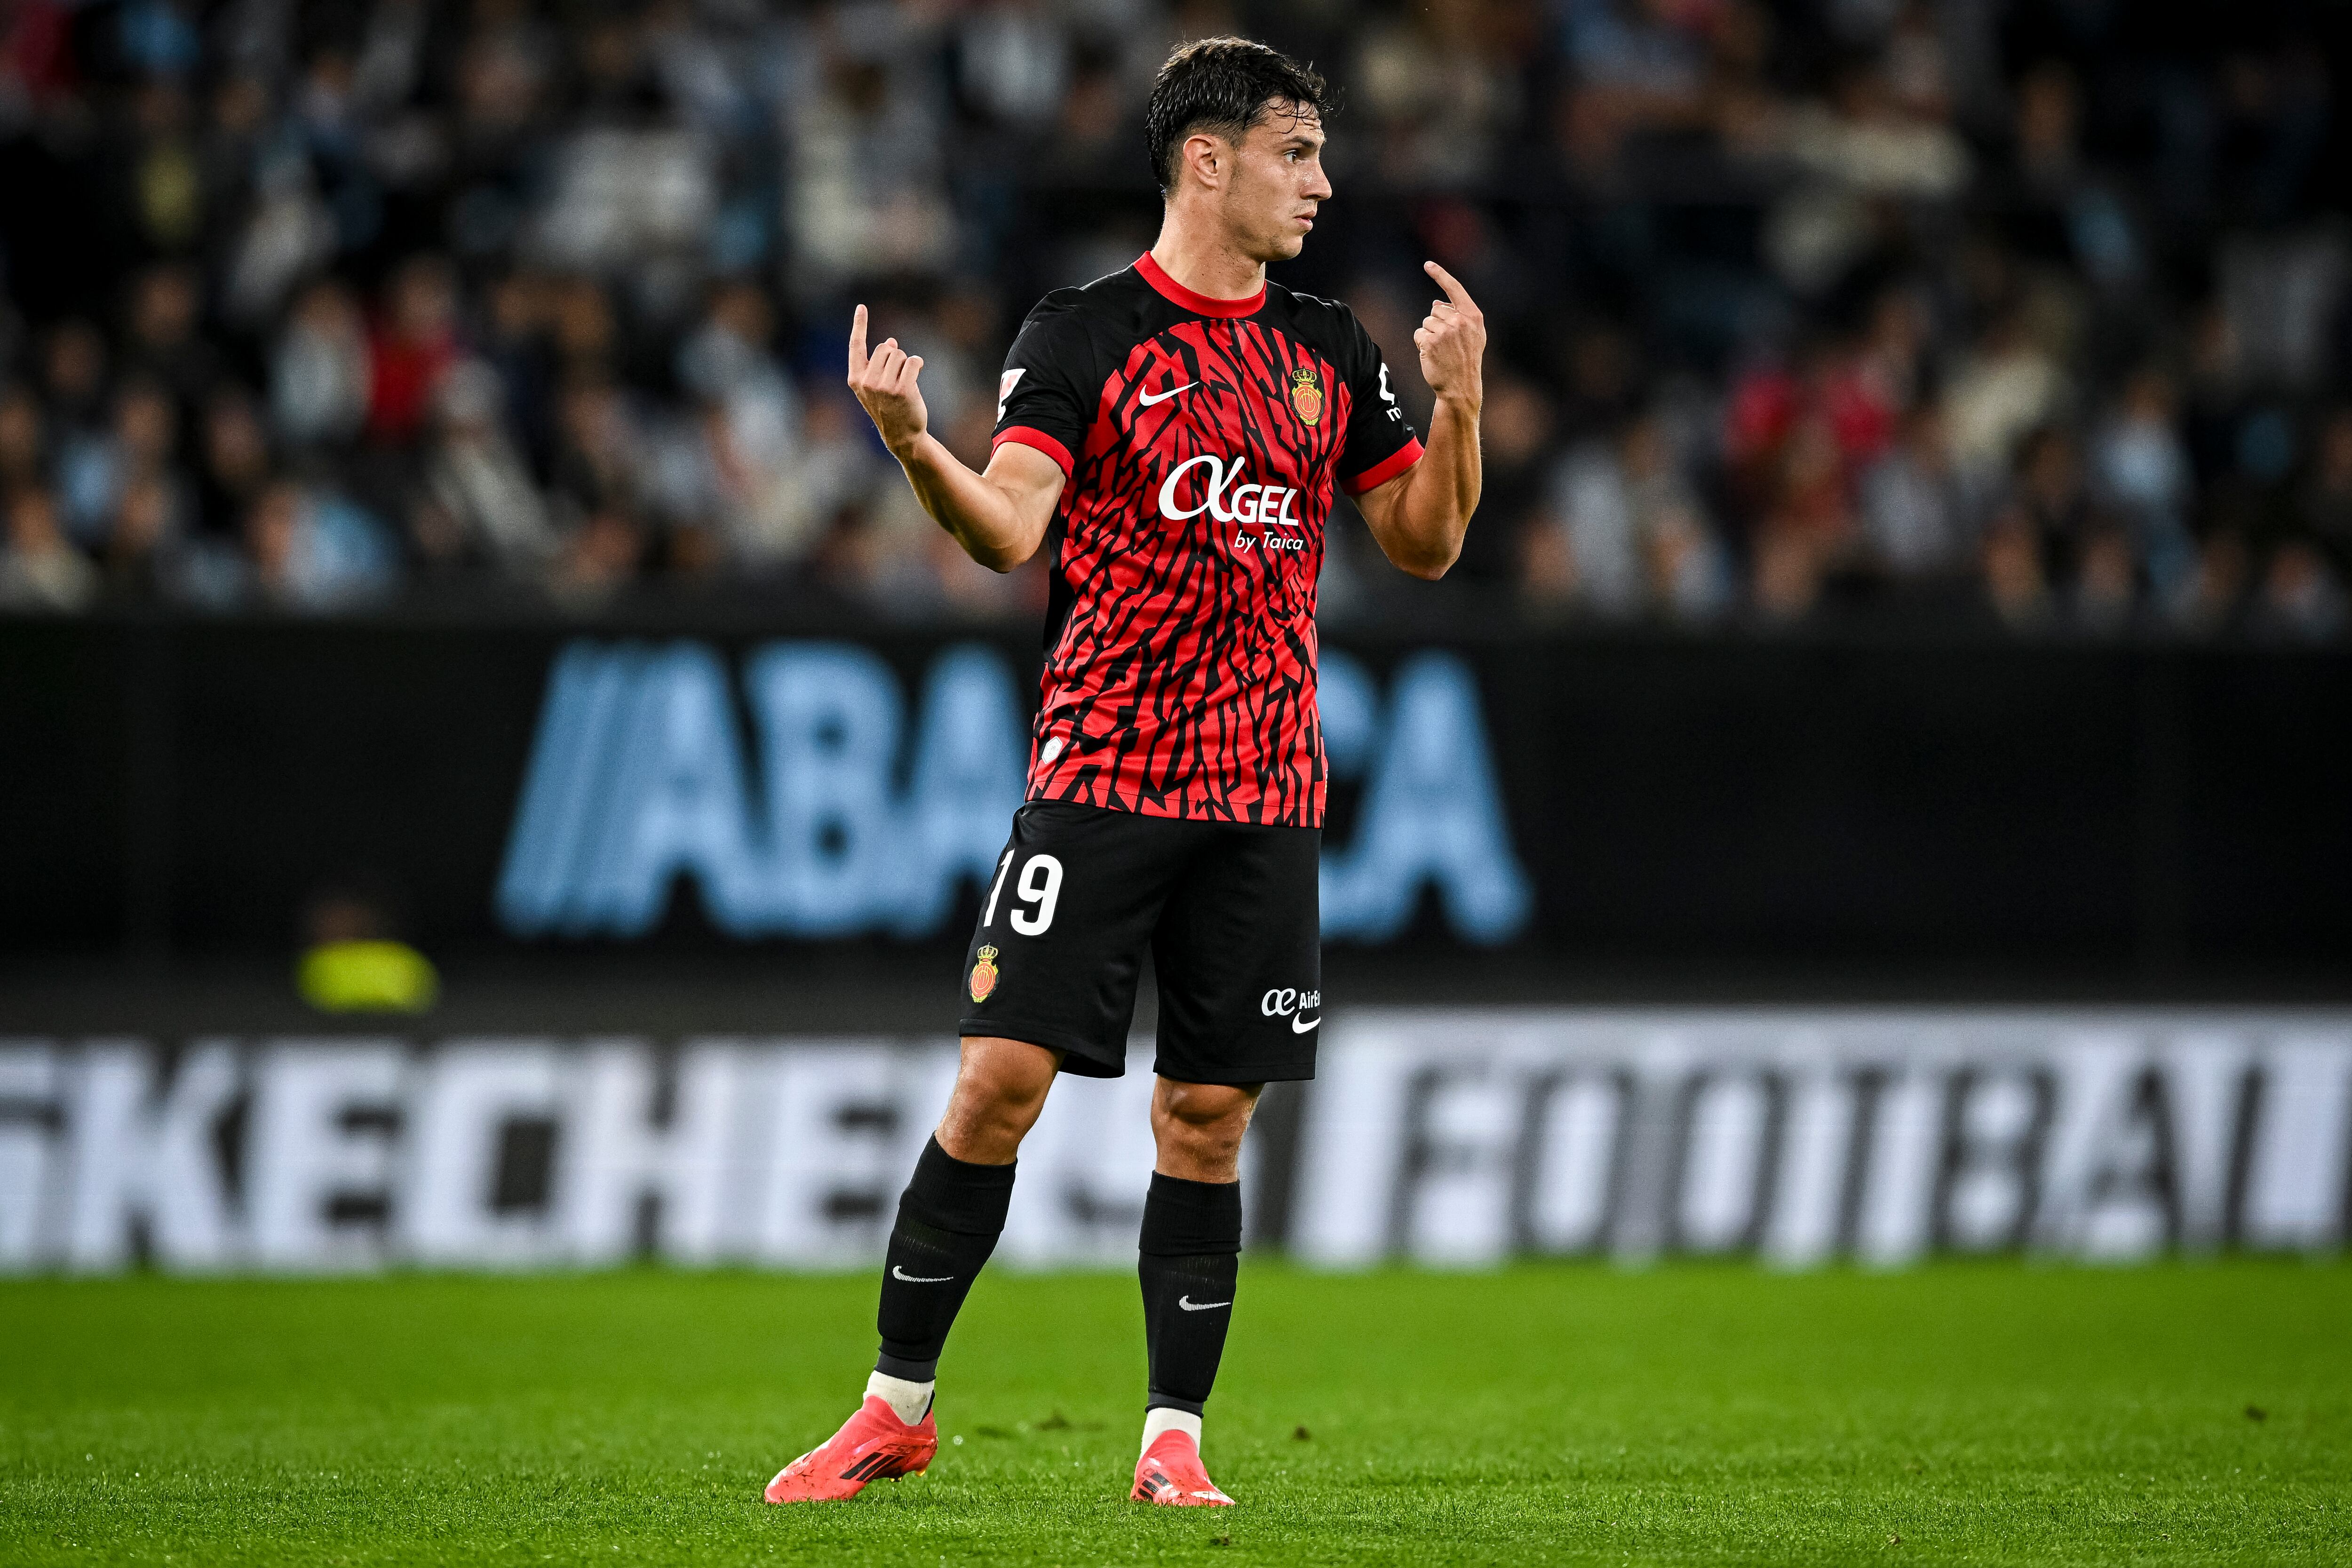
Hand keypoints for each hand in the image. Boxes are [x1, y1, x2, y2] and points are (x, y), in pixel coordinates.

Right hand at [847, 303, 927, 458]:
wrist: (902, 435)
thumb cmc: (890, 409)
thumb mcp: (878, 386)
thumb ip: (879, 364)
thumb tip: (892, 342)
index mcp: (856, 379)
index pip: (856, 346)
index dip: (859, 325)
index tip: (861, 307)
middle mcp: (867, 382)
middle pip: (885, 348)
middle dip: (895, 357)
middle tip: (897, 377)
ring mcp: (884, 387)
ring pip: (900, 355)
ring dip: (906, 364)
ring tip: (905, 383)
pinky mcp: (902, 390)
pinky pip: (914, 362)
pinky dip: (918, 365)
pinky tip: (916, 377)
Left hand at [1412, 262, 1485, 407]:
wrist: (1461, 387)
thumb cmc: (1466, 360)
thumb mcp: (1472, 336)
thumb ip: (1459, 316)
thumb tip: (1436, 301)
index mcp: (1473, 316)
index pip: (1455, 289)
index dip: (1440, 275)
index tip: (1428, 264)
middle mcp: (1460, 321)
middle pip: (1435, 309)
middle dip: (1436, 322)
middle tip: (1446, 343)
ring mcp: (1445, 331)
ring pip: (1426, 322)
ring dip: (1428, 335)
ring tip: (1440, 350)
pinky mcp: (1430, 341)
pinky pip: (1419, 334)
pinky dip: (1421, 344)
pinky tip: (1432, 355)